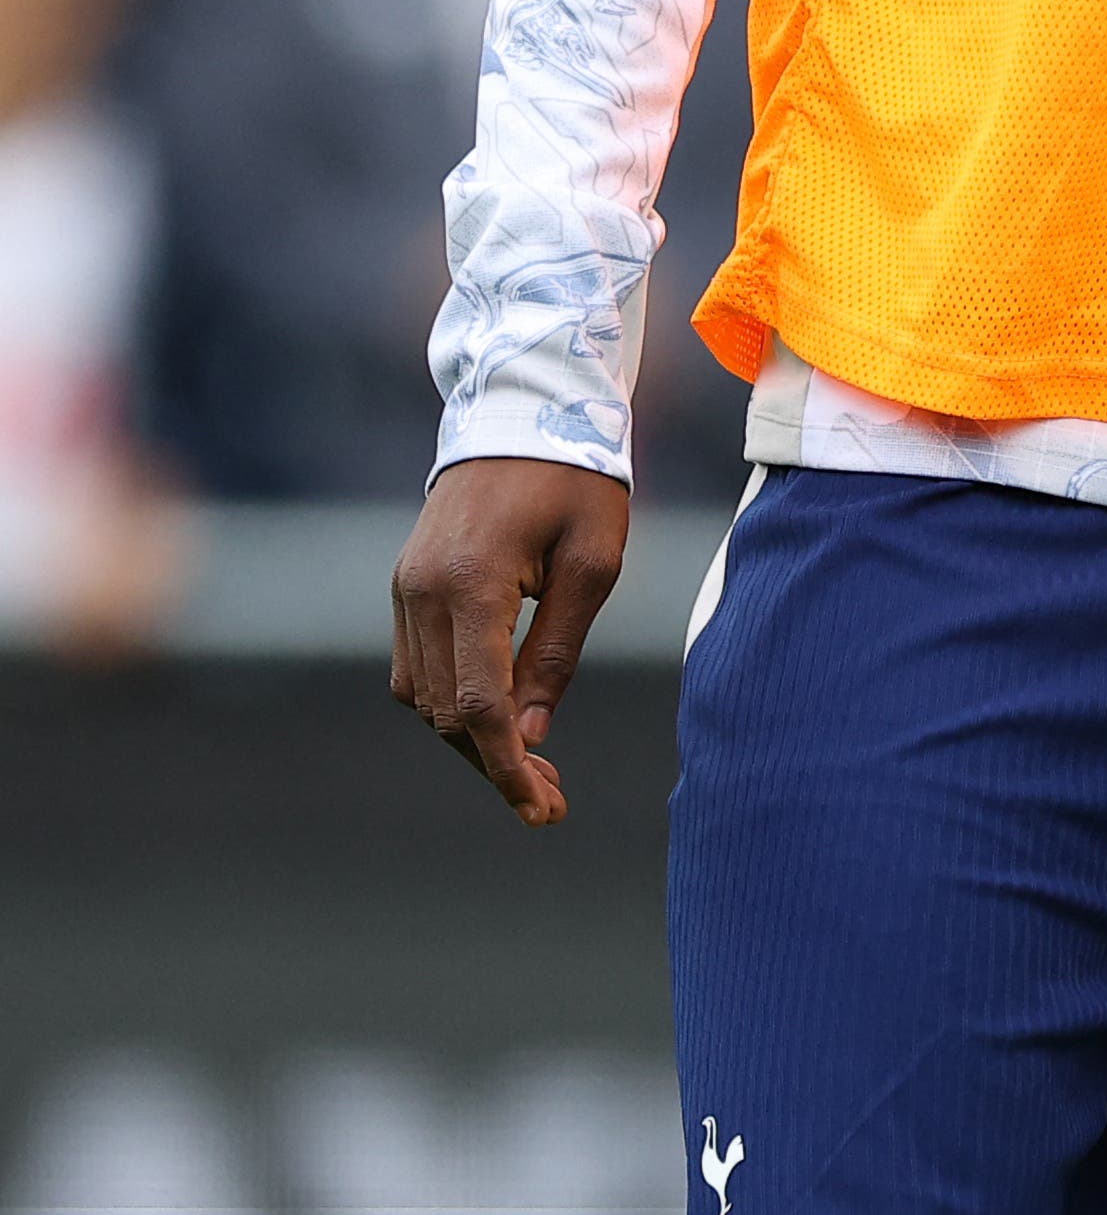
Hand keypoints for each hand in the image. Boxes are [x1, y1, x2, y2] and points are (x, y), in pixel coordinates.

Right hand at [391, 461, 628, 826]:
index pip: (478, 705)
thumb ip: (557, 652)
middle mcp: (421, 591)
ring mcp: (405, 586)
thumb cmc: (575, 478)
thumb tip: (530, 733)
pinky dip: (453, 697)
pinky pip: (418, 663)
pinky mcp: (406, 581)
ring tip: (531, 764)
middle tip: (549, 799)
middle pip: (446, 711)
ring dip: (470, 737)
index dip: (507, 768)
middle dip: (494, 764)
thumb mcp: (592, 561)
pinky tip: (500, 711)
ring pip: (424, 696)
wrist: (526, 403)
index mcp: (470, 583)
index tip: (540, 810)